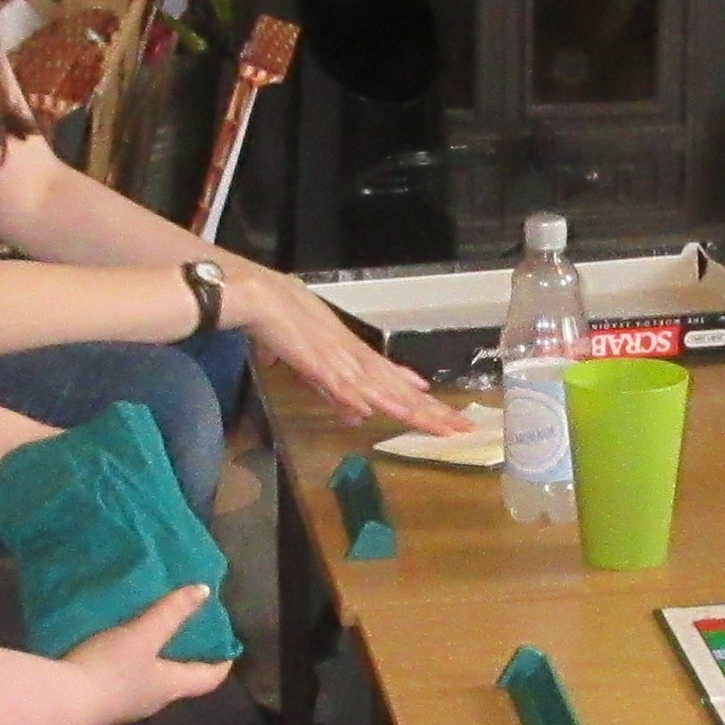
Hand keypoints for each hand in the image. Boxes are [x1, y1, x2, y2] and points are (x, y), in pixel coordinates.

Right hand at [69, 585, 235, 722]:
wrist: (61, 704)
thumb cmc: (110, 670)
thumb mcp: (143, 635)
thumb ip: (171, 613)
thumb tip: (204, 591)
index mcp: (170, 687)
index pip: (207, 679)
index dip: (221, 664)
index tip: (230, 647)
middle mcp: (152, 700)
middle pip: (179, 680)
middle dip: (186, 657)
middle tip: (189, 630)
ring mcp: (125, 704)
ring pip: (150, 680)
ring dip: (155, 659)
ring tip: (152, 631)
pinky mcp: (100, 702)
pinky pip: (123, 679)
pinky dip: (128, 662)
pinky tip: (116, 645)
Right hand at [224, 265, 454, 431]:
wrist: (261, 297)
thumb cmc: (280, 322)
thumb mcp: (310, 363)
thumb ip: (332, 390)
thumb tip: (353, 415)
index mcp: (353, 355)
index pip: (392, 379)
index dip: (416, 395)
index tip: (440, 405)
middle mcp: (355, 358)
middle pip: (400, 389)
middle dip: (431, 410)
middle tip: (463, 426)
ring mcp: (342, 361)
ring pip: (387, 392)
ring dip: (416, 411)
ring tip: (445, 427)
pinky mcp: (323, 364)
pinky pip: (351, 387)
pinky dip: (370, 399)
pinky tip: (387, 414)